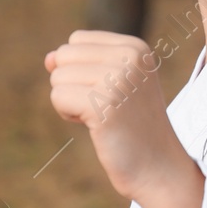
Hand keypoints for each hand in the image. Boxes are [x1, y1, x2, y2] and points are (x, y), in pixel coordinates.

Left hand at [45, 30, 193, 202]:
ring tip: (102, 117)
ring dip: (71, 102)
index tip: (110, 92)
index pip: (77, 40)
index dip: (82, 69)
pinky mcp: (103, 104)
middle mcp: (129, 57)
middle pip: (64, 55)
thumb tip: (48, 58)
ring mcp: (118, 79)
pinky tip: (95, 126)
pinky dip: (68, 114)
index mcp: (135, 47)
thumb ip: (81, 63)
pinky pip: (58, 96)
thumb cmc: (132, 127)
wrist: (158, 167)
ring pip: (58, 77)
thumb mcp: (113, 84)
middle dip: (72, 84)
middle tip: (104, 107)